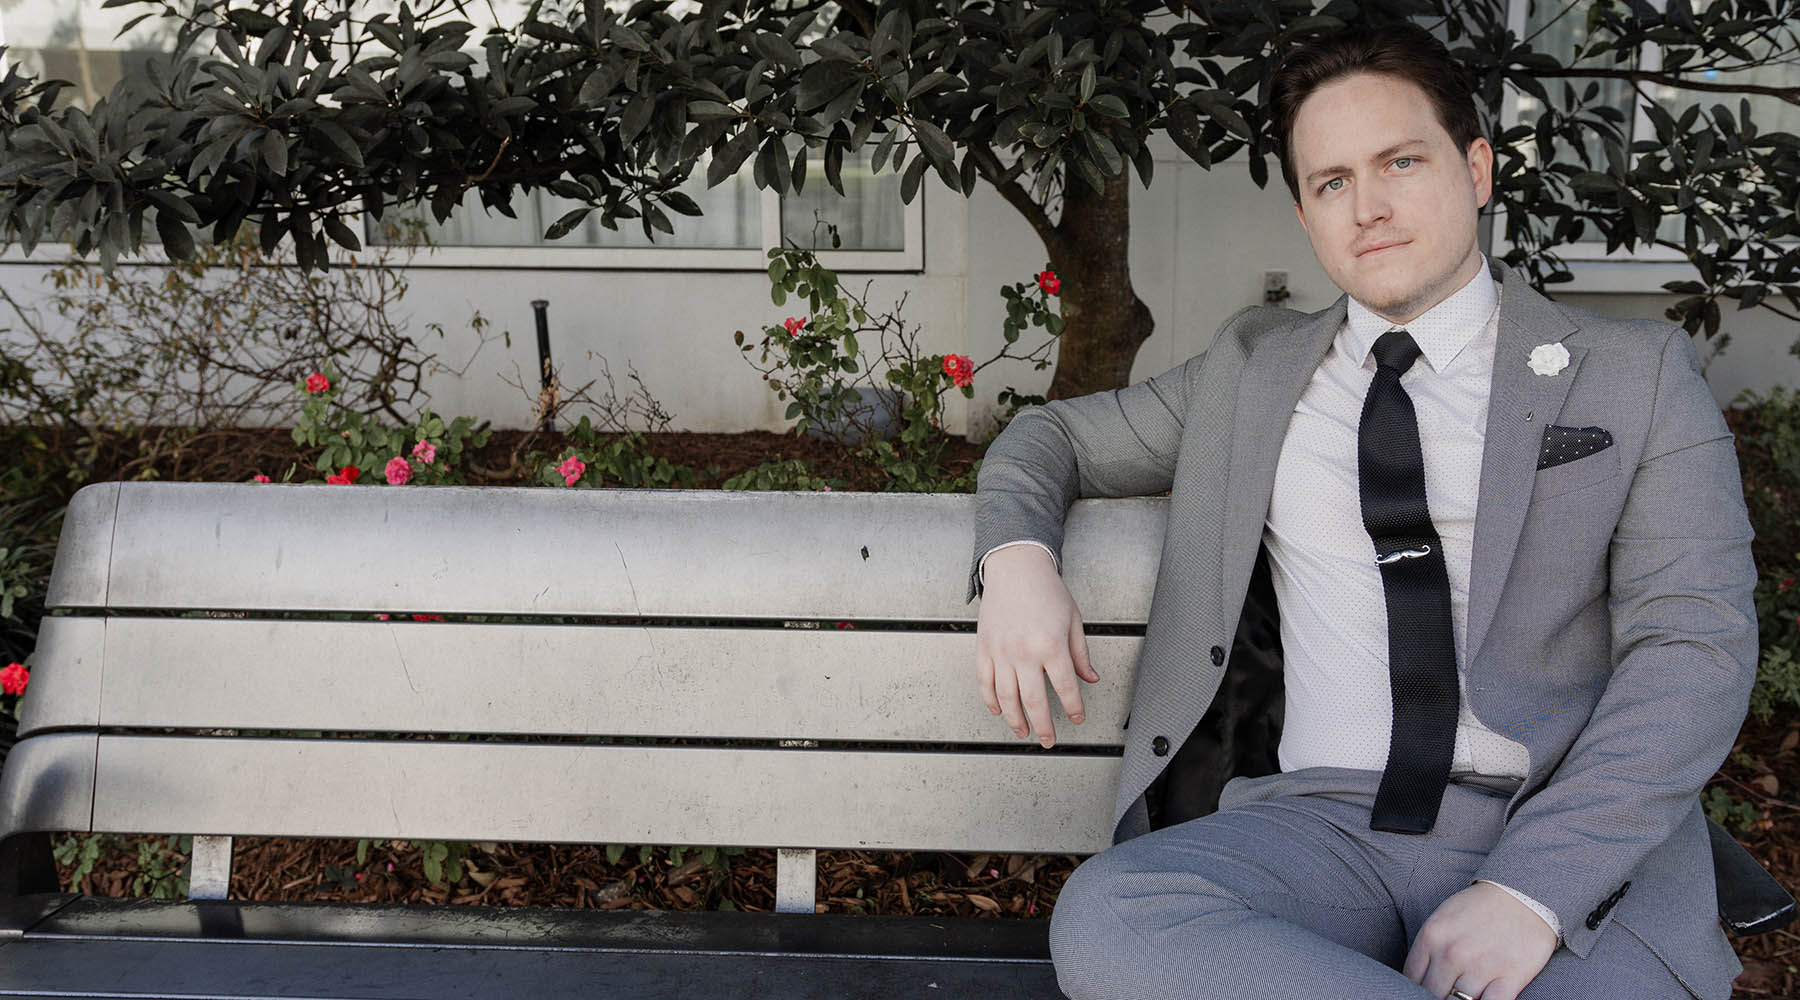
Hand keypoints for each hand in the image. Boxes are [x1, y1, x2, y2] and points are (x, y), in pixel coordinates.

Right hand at [974, 545, 1098, 747]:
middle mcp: (1025, 653)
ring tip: (1024, 732)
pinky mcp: (984, 648)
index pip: (1065, 688)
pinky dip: (991, 701)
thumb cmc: (1046, 591)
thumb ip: (1080, 653)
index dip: (1074, 708)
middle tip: (1048, 740)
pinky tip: (999, 711)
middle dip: (1044, 726)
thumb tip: (1090, 678)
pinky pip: (985, 682)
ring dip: (1015, 720)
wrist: (1016, 568)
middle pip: (1034, 701)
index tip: (1077, 717)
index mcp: (1051, 645)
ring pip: (1006, 698)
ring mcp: (1001, 652)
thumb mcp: (1073, 620)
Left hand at [1403, 882, 1557, 999]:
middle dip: (1437, 997)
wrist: (1522, 894)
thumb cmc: (1479, 908)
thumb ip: (1428, 948)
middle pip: (1433, 994)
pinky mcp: (1510, 977)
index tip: (1425, 988)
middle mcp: (1453, 953)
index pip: (1412, 978)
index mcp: (1432, 937)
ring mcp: (1481, 967)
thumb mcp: (1442, 919)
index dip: (1417, 988)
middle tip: (1445, 993)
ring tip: (1463, 997)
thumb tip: (1417, 980)